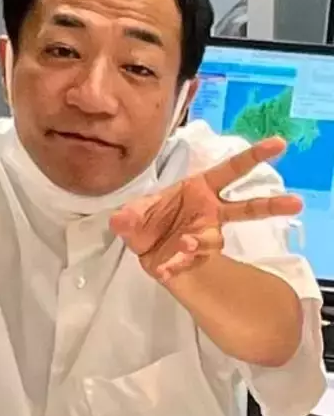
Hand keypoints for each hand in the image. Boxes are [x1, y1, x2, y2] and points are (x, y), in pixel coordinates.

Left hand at [109, 137, 301, 283]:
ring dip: (201, 244)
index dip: (254, 156)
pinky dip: (175, 265)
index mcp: (200, 188)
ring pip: (214, 241)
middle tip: (295, 203)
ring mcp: (206, 236)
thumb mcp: (134, 213)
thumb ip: (130, 215)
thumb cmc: (148, 221)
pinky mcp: (194, 257)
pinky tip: (164, 269)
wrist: (144, 251)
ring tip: (186, 244)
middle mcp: (210, 211)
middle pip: (246, 206)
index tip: (279, 145)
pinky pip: (188, 260)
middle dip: (270, 205)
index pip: (230, 170)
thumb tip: (120, 219)